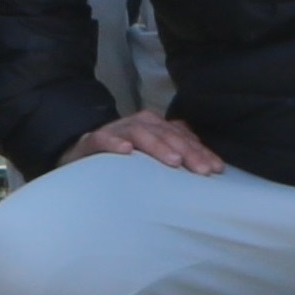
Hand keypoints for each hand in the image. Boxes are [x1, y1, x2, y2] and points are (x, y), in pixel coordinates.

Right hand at [71, 108, 224, 174]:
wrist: (78, 153)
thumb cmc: (122, 159)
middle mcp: (138, 124)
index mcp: (155, 126)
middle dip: (187, 151)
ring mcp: (115, 130)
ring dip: (158, 146)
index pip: (182, 137)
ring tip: (173, 161)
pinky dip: (114, 143)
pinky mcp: (91, 140)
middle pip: (167, 134)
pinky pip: (102, 139)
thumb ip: (174, 155)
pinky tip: (126, 151)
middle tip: (202, 170)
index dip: (201, 152)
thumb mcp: (150, 158)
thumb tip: (209, 169)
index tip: (217, 170)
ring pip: (140, 132)